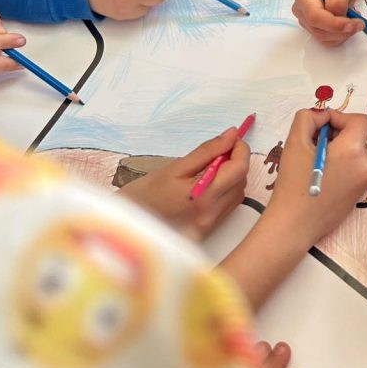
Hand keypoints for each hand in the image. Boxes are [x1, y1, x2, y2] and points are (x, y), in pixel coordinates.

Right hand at [117, 130, 248, 239]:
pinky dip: (225, 191)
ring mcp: (210, 227)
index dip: (241, 149)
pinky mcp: (206, 233)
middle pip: (241, 182)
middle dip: (237, 162)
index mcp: (203, 197)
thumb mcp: (174, 168)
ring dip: (232, 177)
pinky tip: (208, 184)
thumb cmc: (144, 195)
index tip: (233, 139)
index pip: (238, 169)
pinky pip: (227, 207)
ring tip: (212, 167)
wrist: (125, 228)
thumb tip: (232, 135)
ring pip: (237, 195)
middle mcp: (211, 215)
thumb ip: (207, 151)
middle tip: (221, 150)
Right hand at [263, 107, 366, 246]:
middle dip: (337, 134)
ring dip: (338, 149)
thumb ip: (308, 118)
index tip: (320, 127)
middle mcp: (365, 165)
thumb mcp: (295, 141)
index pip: (360, 120)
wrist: (294, 225)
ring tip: (314, 161)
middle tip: (313, 143)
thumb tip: (322, 116)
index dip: (340, 117)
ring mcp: (364, 182)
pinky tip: (320, 176)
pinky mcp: (359, 195)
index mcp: (353, 150)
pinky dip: (341, 165)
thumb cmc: (293, 183)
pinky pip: (354, 169)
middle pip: (357, 136)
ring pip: (355, 152)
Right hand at [290, 0, 365, 46]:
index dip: (335, 24)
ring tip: (354, 19)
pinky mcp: (317, 30)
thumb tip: (340, 18)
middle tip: (361, 23)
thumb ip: (338, 1)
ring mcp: (308, 23)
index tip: (354, 23)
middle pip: (320, 31)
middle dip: (342, 31)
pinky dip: (343, 36)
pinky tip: (348, 22)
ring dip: (344, 34)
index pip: (315, 17)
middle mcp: (302, 12)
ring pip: (326, 39)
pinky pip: (330, 41)